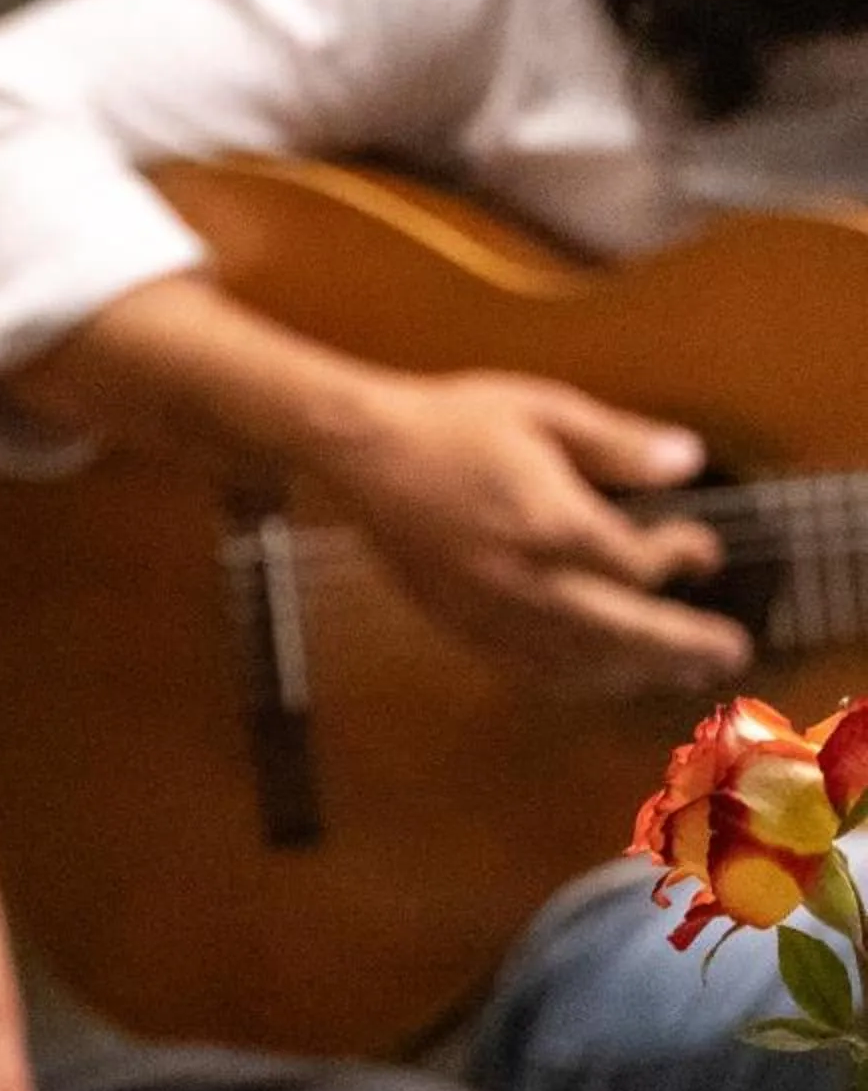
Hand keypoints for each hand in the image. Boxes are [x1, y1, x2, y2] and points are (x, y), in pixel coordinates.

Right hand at [320, 371, 742, 696]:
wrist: (363, 454)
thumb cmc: (452, 423)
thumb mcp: (545, 411)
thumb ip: (619, 443)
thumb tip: (687, 461)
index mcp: (550, 523)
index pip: (637, 565)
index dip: (681, 559)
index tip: (701, 549)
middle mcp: (522, 580)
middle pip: (619, 633)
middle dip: (679, 645)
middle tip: (726, 654)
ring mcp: (487, 609)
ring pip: (572, 662)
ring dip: (631, 673)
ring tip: (672, 676)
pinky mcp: (457, 622)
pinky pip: (521, 668)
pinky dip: (568, 679)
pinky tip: (592, 678)